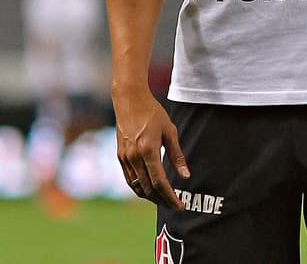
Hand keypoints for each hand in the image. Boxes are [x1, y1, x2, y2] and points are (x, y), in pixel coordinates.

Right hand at [114, 87, 189, 208]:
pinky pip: (130, 180)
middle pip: (148, 189)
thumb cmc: (153, 113)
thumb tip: (185, 176)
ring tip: (164, 200)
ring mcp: (125, 158)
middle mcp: (134, 157)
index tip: (180, 205)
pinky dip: (140, 189)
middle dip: (162, 201)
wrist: (129, 100)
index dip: (171, 197)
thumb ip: (177, 155)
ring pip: (137, 187)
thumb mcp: (170, 131)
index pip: (160, 182)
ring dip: (151, 197)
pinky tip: (150, 190)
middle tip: (174, 206)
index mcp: (148, 150)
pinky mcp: (120, 157)